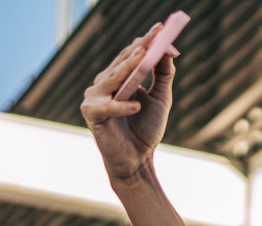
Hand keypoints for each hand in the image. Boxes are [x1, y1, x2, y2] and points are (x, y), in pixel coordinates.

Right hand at [80, 23, 176, 181]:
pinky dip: (122, 107)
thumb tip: (169, 50)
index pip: (133, 54)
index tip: (162, 28)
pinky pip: (109, 107)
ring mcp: (95, 96)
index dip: (147, 41)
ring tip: (143, 57)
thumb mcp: (160, 99)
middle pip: (124, 61)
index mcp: (119, 77)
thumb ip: (163, 75)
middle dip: (141, 47)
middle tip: (156, 35)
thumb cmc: (146, 130)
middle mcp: (104, 82)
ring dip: (128, 67)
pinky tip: (137, 107)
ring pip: (114, 77)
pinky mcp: (92, 114)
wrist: (137, 160)